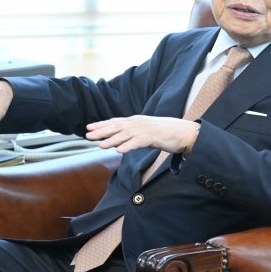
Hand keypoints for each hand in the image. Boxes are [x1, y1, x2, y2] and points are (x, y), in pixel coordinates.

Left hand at [86, 116, 200, 154]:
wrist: (182, 132)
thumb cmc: (165, 133)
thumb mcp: (146, 131)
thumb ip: (133, 135)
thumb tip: (120, 142)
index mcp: (136, 121)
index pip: (115, 122)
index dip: (101, 124)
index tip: (89, 127)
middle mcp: (138, 123)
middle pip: (116, 127)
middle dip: (101, 131)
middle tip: (88, 135)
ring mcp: (145, 130)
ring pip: (125, 135)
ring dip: (111, 140)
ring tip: (100, 145)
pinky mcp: (153, 137)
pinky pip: (137, 142)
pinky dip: (127, 146)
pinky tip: (119, 150)